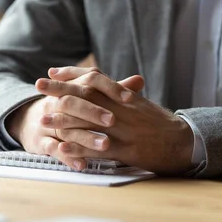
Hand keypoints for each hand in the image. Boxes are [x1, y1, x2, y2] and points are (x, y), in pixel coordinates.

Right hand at [7, 69, 144, 169]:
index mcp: (72, 87)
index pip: (90, 80)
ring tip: (105, 145)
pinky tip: (83, 165)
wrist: (33, 121)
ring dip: (85, 137)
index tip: (130, 98)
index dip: (110, 87)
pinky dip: (68, 157)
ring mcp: (47, 122)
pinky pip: (53, 149)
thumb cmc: (70, 109)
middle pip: (74, 102)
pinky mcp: (40, 141)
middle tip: (113, 120)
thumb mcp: (88, 97)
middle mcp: (57, 101)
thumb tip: (139, 80)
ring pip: (65, 128)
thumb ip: (113, 91)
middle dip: (94, 112)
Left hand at [41, 67, 193, 174]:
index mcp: (124, 96)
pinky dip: (78, 147)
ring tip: (42, 118)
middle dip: (60, 89)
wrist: (183, 142)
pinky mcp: (126, 150)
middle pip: (87, 95)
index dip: (72, 74)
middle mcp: (122, 109)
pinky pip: (98, 148)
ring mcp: (123, 130)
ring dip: (64, 119)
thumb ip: (120, 92)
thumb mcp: (140, 103)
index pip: (95, 79)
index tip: (53, 71)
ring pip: (89, 121)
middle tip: (38, 85)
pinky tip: (62, 147)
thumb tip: (101, 82)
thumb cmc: (159, 123)